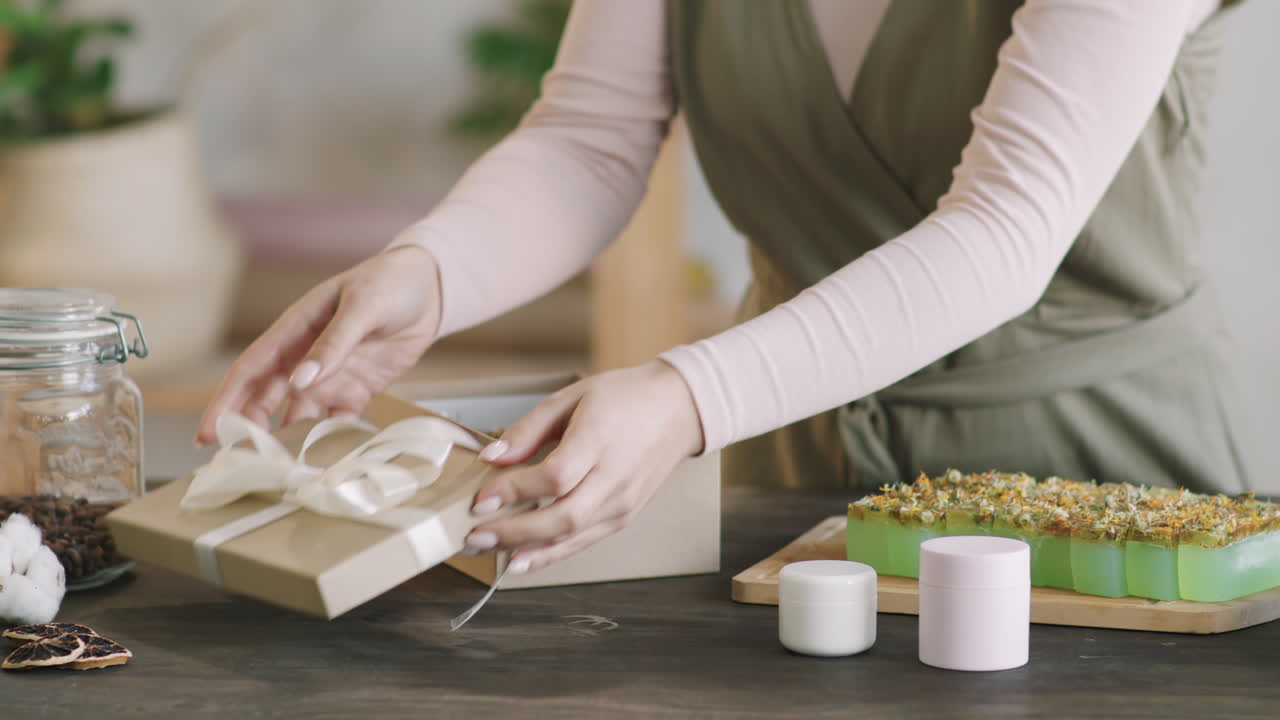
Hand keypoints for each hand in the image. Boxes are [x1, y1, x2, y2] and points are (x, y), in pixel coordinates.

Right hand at [195, 245, 442, 445]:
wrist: (430, 289)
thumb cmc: (389, 283)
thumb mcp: (363, 305)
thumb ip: (333, 343)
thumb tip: (299, 382)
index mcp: (293, 330)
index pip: (249, 370)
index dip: (226, 402)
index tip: (209, 434)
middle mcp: (303, 358)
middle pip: (264, 400)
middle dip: (247, 431)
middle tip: (237, 467)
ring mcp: (329, 377)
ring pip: (297, 416)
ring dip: (287, 443)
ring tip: (279, 475)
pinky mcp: (357, 391)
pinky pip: (337, 421)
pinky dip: (329, 441)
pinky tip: (324, 464)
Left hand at [462, 360, 704, 574]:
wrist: (678, 410)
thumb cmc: (625, 398)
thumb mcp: (572, 397)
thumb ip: (530, 429)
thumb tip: (493, 456)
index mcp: (601, 440)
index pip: (554, 477)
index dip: (513, 491)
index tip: (479, 497)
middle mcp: (614, 478)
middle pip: (561, 517)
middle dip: (512, 532)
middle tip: (473, 536)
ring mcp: (622, 503)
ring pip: (570, 537)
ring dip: (524, 550)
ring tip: (485, 550)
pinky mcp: (623, 517)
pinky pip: (582, 542)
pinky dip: (549, 554)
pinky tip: (519, 558)